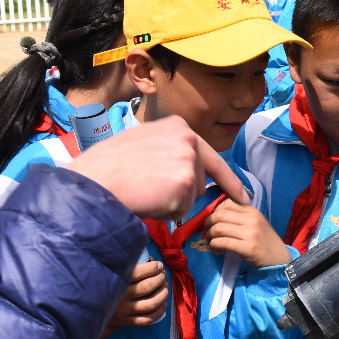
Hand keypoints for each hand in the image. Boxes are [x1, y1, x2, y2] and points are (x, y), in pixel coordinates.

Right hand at [67, 115, 246, 218]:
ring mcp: (188, 159)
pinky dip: (166, 212)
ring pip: (192, 196)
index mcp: (177, 126)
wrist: (95, 180)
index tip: (244, 197)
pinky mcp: (186, 183)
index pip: (210, 156)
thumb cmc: (108, 167)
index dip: (228, 180)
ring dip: (172, 202)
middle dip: (182, 193)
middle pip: (200, 180)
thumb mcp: (142, 143)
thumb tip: (183, 170)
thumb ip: (167, 151)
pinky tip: (146, 199)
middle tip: (150, 189)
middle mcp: (187, 138)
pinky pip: (183, 209)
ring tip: (144, 191)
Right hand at [109, 261, 168, 329]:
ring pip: (150, 304)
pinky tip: (163, 304)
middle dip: (160, 278)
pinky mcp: (126, 321)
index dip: (153, 267)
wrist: (87, 305)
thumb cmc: (103, 283)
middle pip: (147, 287)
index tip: (158, 265)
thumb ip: (129, 265)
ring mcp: (124, 311)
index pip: (140, 272)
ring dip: (162, 294)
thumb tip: (152, 260)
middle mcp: (121, 297)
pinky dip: (159, 312)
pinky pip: (147, 319)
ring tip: (165, 287)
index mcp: (116, 281)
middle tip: (162, 275)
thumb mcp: (111, 271)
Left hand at [201, 200, 291, 266]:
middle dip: (208, 222)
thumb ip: (240, 216)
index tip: (211, 219)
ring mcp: (250, 233)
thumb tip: (216, 214)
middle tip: (206, 230)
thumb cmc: (265, 242)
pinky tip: (214, 247)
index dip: (214, 211)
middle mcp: (252, 219)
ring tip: (209, 239)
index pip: (227, 203)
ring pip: (219, 228)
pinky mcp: (247, 248)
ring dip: (209, 234)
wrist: (279, 259)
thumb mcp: (256, 223)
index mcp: (253, 211)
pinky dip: (214, 244)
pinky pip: (223, 242)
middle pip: (220, 215)